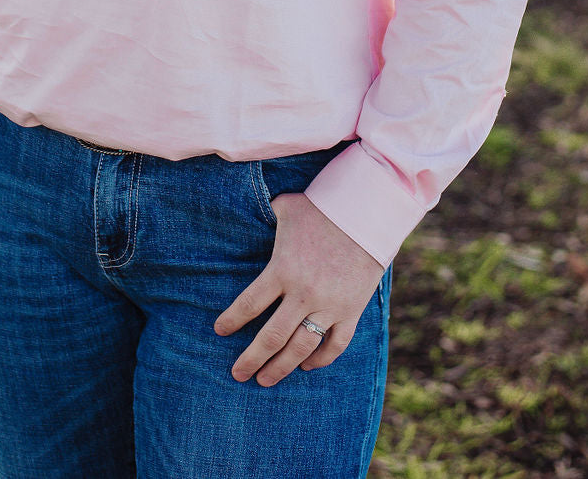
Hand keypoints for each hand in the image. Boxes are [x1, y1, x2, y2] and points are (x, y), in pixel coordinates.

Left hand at [214, 192, 384, 385]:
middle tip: (238, 374)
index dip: (231, 320)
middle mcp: (303, 293)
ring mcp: (328, 306)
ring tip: (265, 380)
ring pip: (301, 349)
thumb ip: (267, 214)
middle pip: (271, 337)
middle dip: (251, 359)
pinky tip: (306, 366)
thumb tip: (252, 209)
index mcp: (282, 269)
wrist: (367, 213)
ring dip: (281, 368)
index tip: (220, 331)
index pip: (249, 304)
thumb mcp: (287, 207)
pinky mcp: (351, 311)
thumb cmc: (322, 207)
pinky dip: (320, 360)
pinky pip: (335, 345)